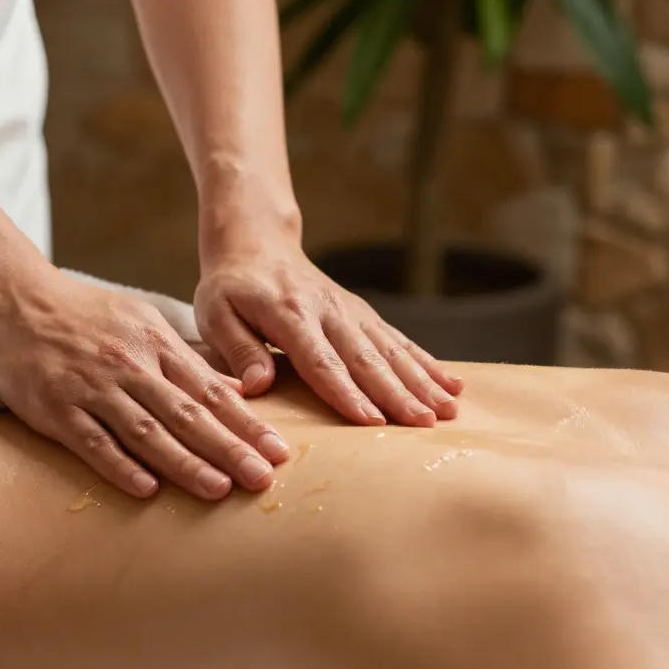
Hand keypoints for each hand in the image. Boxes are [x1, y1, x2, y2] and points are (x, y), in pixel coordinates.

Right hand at [0, 271, 289, 500]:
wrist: (14, 297)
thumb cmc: (83, 313)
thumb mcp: (141, 321)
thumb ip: (186, 359)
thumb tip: (239, 388)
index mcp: (153, 344)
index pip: (209, 390)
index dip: (246, 423)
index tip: (278, 451)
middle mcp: (128, 366)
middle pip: (187, 413)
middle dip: (229, 448)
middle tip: (263, 478)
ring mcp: (91, 388)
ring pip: (146, 431)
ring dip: (185, 462)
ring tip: (220, 489)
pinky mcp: (55, 408)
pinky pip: (93, 442)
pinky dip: (120, 466)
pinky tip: (147, 489)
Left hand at [194, 241, 463, 426]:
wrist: (256, 245)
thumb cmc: (230, 288)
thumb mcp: (216, 315)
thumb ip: (238, 350)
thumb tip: (259, 385)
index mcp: (290, 314)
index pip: (321, 361)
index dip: (347, 392)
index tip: (370, 421)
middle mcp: (328, 311)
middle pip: (366, 358)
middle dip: (397, 393)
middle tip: (424, 424)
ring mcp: (351, 310)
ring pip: (391, 349)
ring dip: (421, 381)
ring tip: (448, 410)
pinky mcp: (363, 313)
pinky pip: (398, 339)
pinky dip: (426, 362)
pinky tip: (452, 385)